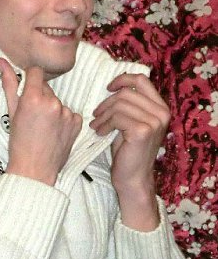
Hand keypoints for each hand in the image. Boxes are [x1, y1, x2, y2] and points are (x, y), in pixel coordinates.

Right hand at [0, 58, 81, 185]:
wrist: (35, 169)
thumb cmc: (19, 143)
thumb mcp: (11, 112)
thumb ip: (9, 84)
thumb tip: (1, 62)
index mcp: (33, 98)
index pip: (36, 71)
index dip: (30, 79)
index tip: (27, 91)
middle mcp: (52, 103)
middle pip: (46, 87)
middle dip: (39, 97)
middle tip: (32, 116)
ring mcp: (66, 113)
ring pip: (57, 101)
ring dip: (51, 109)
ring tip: (43, 127)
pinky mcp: (77, 123)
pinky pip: (69, 113)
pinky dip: (63, 119)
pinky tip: (54, 132)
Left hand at [90, 73, 169, 229]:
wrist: (132, 178)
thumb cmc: (128, 150)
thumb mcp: (130, 122)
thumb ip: (129, 105)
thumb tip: (113, 85)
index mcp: (161, 107)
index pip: (141, 80)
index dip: (122, 80)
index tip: (107, 88)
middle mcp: (162, 113)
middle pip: (126, 93)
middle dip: (106, 103)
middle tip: (96, 115)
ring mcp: (154, 121)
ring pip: (119, 105)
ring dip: (103, 115)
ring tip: (96, 125)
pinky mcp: (143, 130)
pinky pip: (117, 117)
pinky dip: (104, 124)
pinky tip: (99, 132)